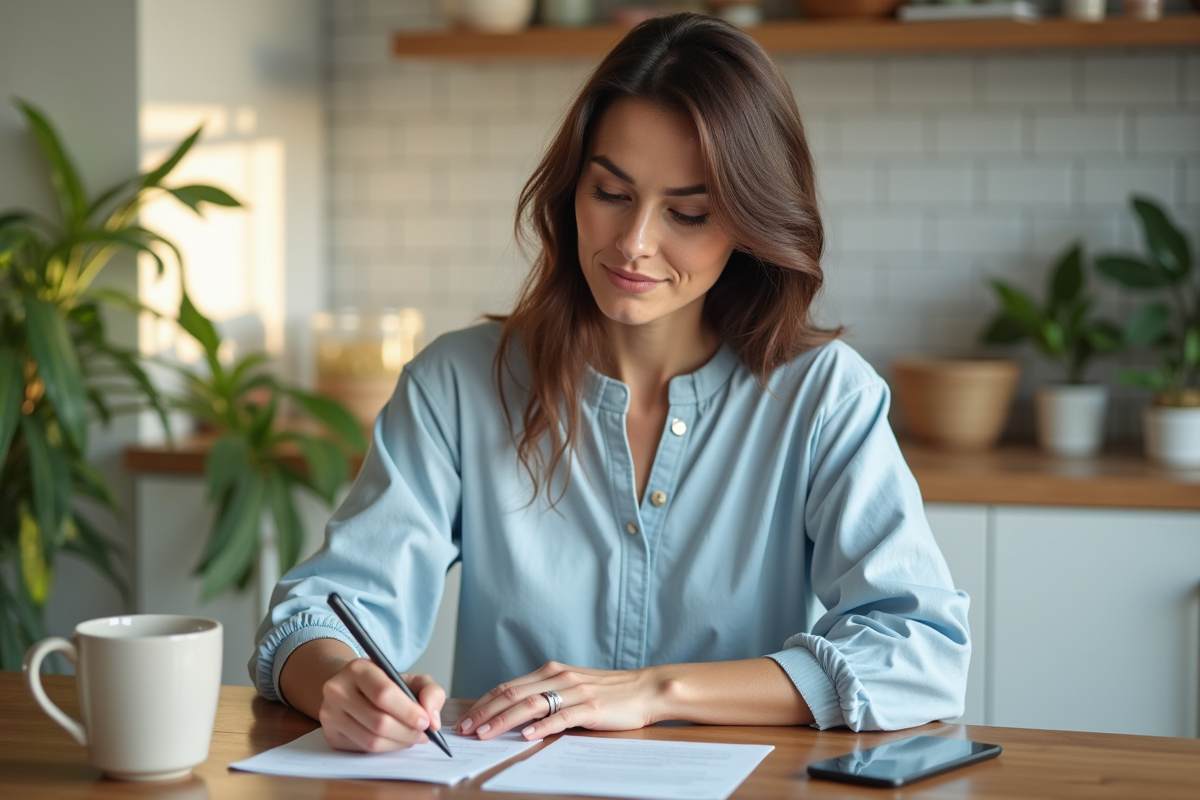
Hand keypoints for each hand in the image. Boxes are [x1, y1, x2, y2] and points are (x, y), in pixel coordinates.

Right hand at [318, 658, 445, 752]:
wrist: (352, 688)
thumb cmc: (386, 683)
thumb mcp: (412, 679)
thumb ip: (430, 692)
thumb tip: (432, 720)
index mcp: (357, 668)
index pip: (384, 694)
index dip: (408, 712)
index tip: (426, 721)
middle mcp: (337, 690)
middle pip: (378, 722)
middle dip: (407, 732)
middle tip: (423, 734)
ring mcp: (330, 714)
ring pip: (371, 740)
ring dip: (398, 743)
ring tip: (412, 737)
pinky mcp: (330, 734)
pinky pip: (363, 749)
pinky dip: (386, 748)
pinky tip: (395, 740)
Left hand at [455, 661, 661, 740]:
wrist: (646, 689)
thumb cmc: (609, 692)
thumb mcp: (573, 687)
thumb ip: (548, 694)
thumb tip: (516, 713)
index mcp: (551, 671)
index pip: (508, 686)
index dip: (483, 702)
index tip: (466, 719)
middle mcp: (559, 677)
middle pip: (513, 694)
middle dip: (485, 712)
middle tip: (465, 729)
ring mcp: (575, 691)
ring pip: (530, 704)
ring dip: (504, 720)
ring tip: (485, 734)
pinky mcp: (590, 707)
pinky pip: (561, 717)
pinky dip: (542, 726)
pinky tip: (527, 735)